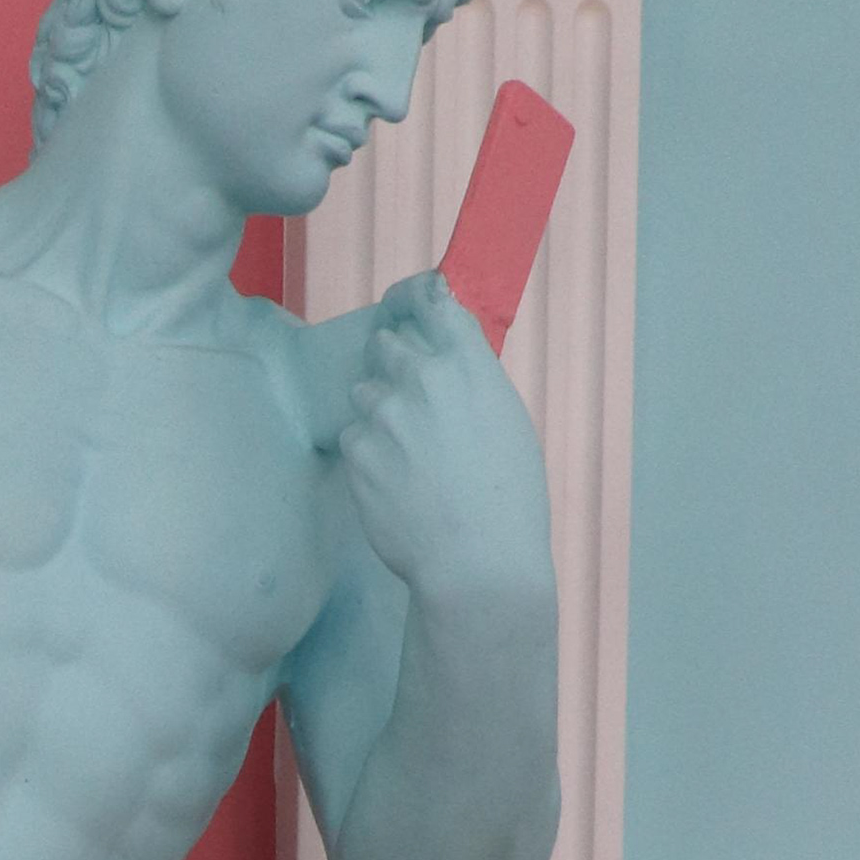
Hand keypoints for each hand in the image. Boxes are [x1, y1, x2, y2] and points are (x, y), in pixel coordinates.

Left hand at [335, 277, 552, 620]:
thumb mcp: (507, 421)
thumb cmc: (508, 498)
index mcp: (469, 364)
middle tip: (407, 402)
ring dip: (376, 413)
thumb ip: (470, 382)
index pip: (432, 300)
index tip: (408, 305)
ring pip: (364, 392)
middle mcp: (423, 378)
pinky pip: (351, 437)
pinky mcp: (357, 451)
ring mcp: (384, 413)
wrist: (476, 560)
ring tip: (405, 455)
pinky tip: (393, 483)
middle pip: (386, 344)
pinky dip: (365, 455)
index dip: (416, 299)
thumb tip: (445, 365)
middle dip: (392, 366)